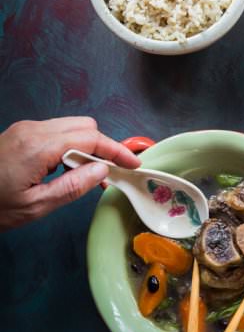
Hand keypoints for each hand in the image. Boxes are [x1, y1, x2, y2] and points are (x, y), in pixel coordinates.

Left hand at [0, 117, 140, 229]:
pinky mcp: (22, 133)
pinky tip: (70, 167)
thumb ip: (73, 186)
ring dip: (89, 146)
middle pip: (85, 126)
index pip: (91, 139)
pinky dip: (73, 145)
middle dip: (104, 147)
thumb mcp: (36, 205)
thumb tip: (102, 170)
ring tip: (88, 173)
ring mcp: (26, 129)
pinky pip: (59, 131)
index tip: (133, 164)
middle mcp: (33, 130)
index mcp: (38, 147)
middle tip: (110, 172)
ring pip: (73, 126)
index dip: (117, 150)